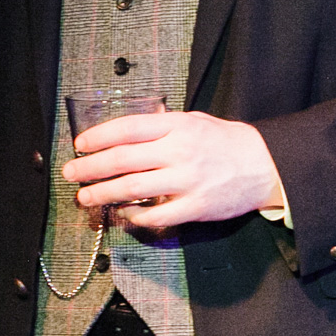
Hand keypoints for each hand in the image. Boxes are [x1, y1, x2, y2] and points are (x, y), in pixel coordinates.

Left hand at [61, 111, 282, 232]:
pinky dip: (134, 215)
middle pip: (123, 159)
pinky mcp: (195, 207)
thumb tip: (127, 131)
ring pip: (132, 188)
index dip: (98, 137)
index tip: (80, 145)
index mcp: (177, 126)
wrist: (264, 165)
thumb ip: (163, 125)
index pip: (128, 129)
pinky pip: (156, 215)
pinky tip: (123, 213)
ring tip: (85, 196)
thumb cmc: (226, 142)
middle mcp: (179, 152)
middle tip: (70, 173)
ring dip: (102, 193)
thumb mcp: (195, 120)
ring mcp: (186, 181)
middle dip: (90, 167)